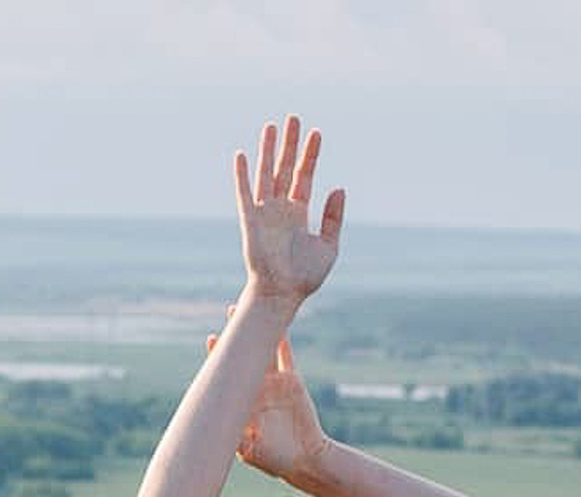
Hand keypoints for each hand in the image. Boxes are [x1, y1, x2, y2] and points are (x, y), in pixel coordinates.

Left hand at [203, 320, 330, 481]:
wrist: (304, 458)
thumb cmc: (275, 460)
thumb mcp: (251, 453)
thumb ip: (237, 442)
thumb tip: (222, 435)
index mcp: (242, 403)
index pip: (228, 376)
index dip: (218, 358)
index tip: (211, 341)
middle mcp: (255, 389)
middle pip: (244, 357)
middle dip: (236, 335)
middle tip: (231, 312)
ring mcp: (273, 383)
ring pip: (263, 351)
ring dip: (259, 331)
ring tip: (250, 307)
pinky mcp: (291, 380)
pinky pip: (286, 356)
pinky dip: (282, 340)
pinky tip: (279, 322)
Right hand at [233, 114, 345, 306]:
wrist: (282, 295)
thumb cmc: (304, 278)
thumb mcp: (329, 246)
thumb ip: (334, 217)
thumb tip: (339, 188)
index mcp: (298, 214)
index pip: (305, 176)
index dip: (310, 155)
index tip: (316, 133)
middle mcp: (280, 209)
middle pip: (285, 168)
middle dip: (290, 144)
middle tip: (293, 118)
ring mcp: (264, 214)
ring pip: (266, 175)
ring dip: (268, 150)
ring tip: (271, 126)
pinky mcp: (249, 222)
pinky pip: (245, 195)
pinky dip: (242, 176)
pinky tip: (241, 155)